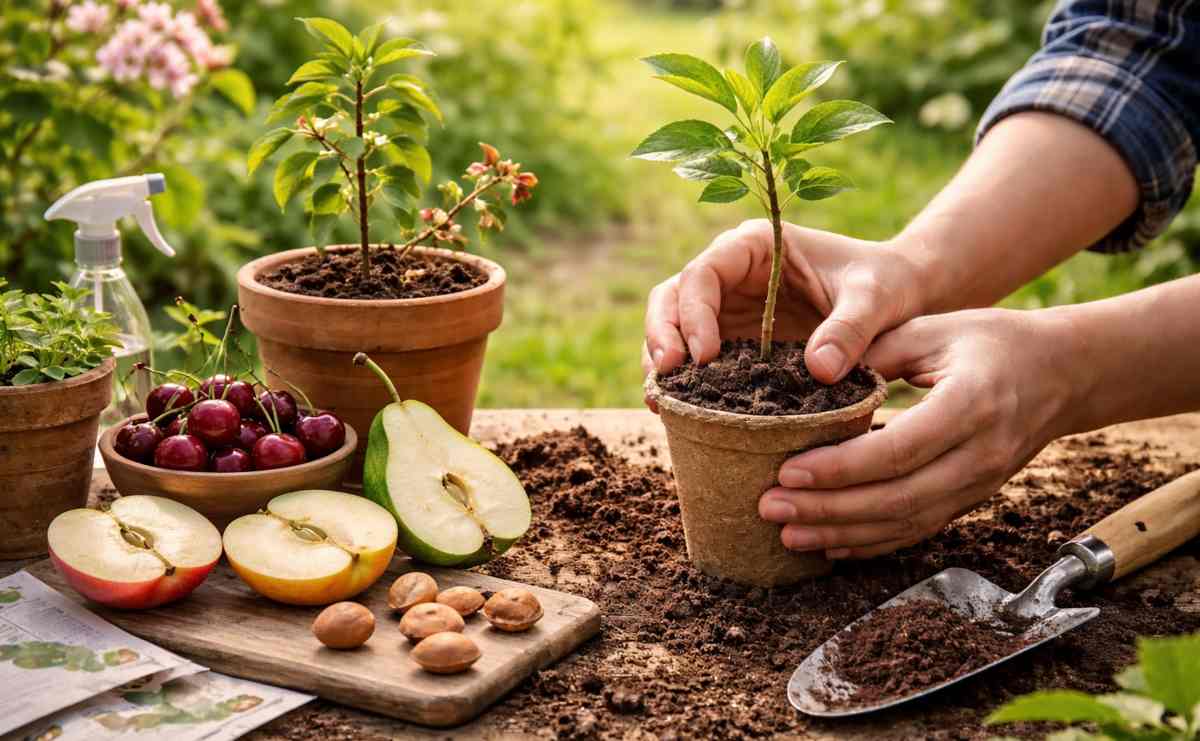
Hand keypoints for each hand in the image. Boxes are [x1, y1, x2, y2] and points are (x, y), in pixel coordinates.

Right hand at [641, 219, 922, 409]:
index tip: (706, 356)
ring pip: (671, 329)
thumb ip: (850, 328)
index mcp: (754, 246)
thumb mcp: (875, 299)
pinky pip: (692, 361)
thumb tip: (818, 370)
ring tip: (664, 401)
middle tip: (666, 376)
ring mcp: (725, 309)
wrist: (895, 297)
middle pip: (672, 298)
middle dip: (662, 336)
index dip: (694, 313)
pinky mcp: (731, 342)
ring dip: (661, 363)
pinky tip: (678, 413)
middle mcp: (729, 274)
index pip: (704, 274)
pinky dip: (682, 384)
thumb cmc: (884, 283)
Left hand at [759, 307, 1083, 557]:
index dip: (840, 467)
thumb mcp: (936, 328)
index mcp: (971, 404)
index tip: (788, 471)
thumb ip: (876, 349)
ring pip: (905, 523)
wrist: (1063, 375)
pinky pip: (918, 530)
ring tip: (787, 532)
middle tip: (770, 508)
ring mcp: (980, 484)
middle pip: (897, 498)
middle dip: (828, 509)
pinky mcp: (972, 499)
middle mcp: (980, 454)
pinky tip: (830, 544)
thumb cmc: (992, 342)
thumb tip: (813, 372)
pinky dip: (872, 543)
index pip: (898, 449)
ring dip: (842, 533)